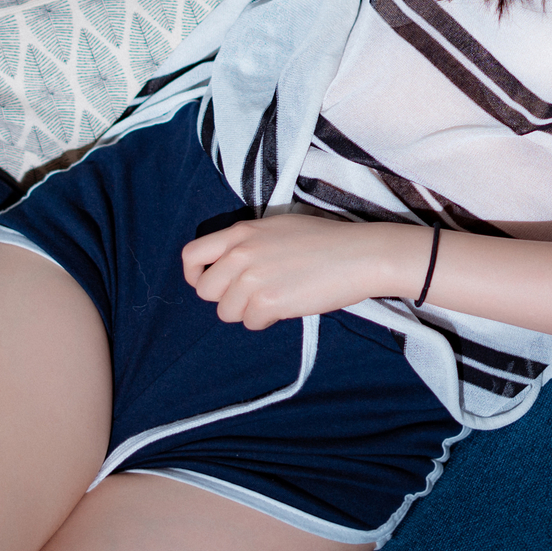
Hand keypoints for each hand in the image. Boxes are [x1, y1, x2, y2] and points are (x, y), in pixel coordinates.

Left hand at [182, 216, 418, 329]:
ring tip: (276, 298)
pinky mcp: (268, 301)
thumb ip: (248, 244)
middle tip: (253, 296)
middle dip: (226, 298)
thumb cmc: (327, 241)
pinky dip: (268, 320)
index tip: (213, 284)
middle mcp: (240, 253)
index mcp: (241, 232)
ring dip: (248, 311)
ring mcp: (252, 278)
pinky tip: (288, 305)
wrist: (360, 254)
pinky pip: (251, 323)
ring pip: (226, 311)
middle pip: (205, 290)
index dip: (196, 275)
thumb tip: (230, 268)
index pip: (191, 255)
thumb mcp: (279, 227)